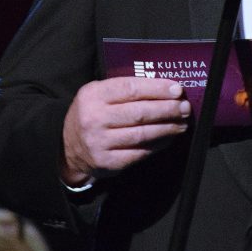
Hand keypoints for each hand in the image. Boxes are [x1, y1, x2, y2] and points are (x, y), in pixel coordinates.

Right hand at [61, 76, 191, 185]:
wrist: (67, 147)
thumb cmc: (91, 114)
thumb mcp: (97, 94)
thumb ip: (123, 89)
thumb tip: (163, 88)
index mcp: (93, 95)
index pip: (130, 88)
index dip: (157, 88)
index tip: (177, 89)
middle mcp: (94, 118)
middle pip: (139, 112)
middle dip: (167, 109)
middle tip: (184, 107)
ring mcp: (100, 142)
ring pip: (142, 134)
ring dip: (167, 128)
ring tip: (182, 123)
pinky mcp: (108, 162)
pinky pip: (140, 152)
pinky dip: (158, 145)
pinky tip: (168, 138)